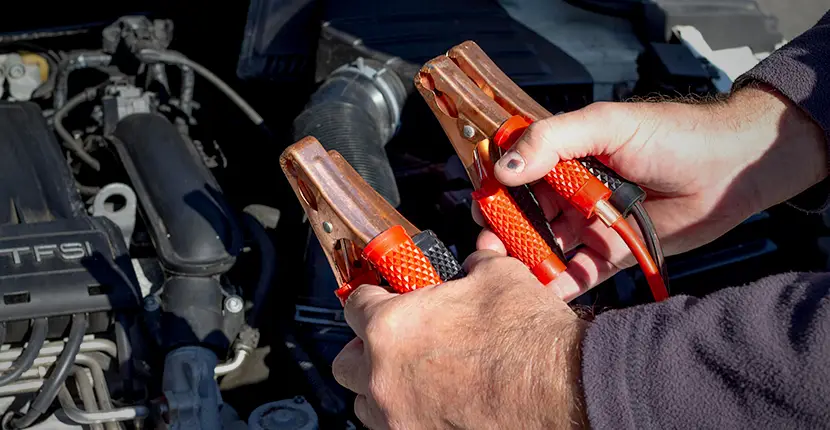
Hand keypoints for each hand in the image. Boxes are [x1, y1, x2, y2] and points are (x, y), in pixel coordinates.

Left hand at [332, 251, 587, 429]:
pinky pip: (397, 428)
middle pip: (346, 363)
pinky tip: (437, 404)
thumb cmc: (529, 337)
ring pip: (366, 404)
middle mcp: (384, 377)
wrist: (564, 390)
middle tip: (393, 342)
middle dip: (365, 350)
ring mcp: (399, 419)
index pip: (354, 306)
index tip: (380, 299)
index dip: (370, 298)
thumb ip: (471, 266)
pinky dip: (409, 416)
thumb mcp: (498, 276)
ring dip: (383, 388)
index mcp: (391, 326)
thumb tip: (473, 262)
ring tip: (415, 378)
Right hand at [477, 86, 825, 298]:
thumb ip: (553, 140)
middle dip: (504, 232)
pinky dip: (559, 284)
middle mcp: (571, 190)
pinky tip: (542, 293)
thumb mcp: (607, 124)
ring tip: (509, 276)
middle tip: (490, 250)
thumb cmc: (672, 135)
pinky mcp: (612, 252)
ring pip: (546, 246)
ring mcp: (589, 223)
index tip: (482, 208)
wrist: (730, 168)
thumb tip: (504, 169)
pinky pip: (578, 272)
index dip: (495, 191)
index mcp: (564, 154)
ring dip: (526, 261)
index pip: (515, 173)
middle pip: (524, 215)